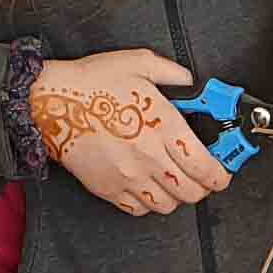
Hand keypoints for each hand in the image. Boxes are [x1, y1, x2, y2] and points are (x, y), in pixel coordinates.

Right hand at [35, 47, 228, 216]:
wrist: (49, 103)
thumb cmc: (90, 82)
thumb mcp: (138, 63)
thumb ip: (172, 73)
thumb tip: (190, 81)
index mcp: (163, 127)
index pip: (205, 166)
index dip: (221, 174)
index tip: (223, 172)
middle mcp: (149, 157)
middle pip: (192, 192)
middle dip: (204, 186)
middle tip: (201, 175)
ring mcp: (128, 177)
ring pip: (168, 205)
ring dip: (177, 196)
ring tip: (175, 181)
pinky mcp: (108, 189)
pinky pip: (139, 210)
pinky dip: (149, 203)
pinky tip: (149, 187)